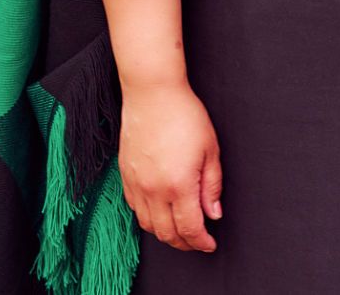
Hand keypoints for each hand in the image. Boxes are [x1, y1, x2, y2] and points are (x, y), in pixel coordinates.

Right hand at [119, 80, 222, 252]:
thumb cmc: (185, 116)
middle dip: (184, 243)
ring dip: (165, 234)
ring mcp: (136, 184)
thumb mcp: (210, 150)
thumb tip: (214, 213)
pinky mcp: (125, 176)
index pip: (190, 228)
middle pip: (167, 233)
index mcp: (178, 185)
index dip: (201, 242)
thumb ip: (212, 186)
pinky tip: (160, 212)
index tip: (210, 244)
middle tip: (198, 242)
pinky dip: (148, 218)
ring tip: (181, 231)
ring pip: (148, 225)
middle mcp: (153, 190)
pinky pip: (135, 208)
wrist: (152, 94)